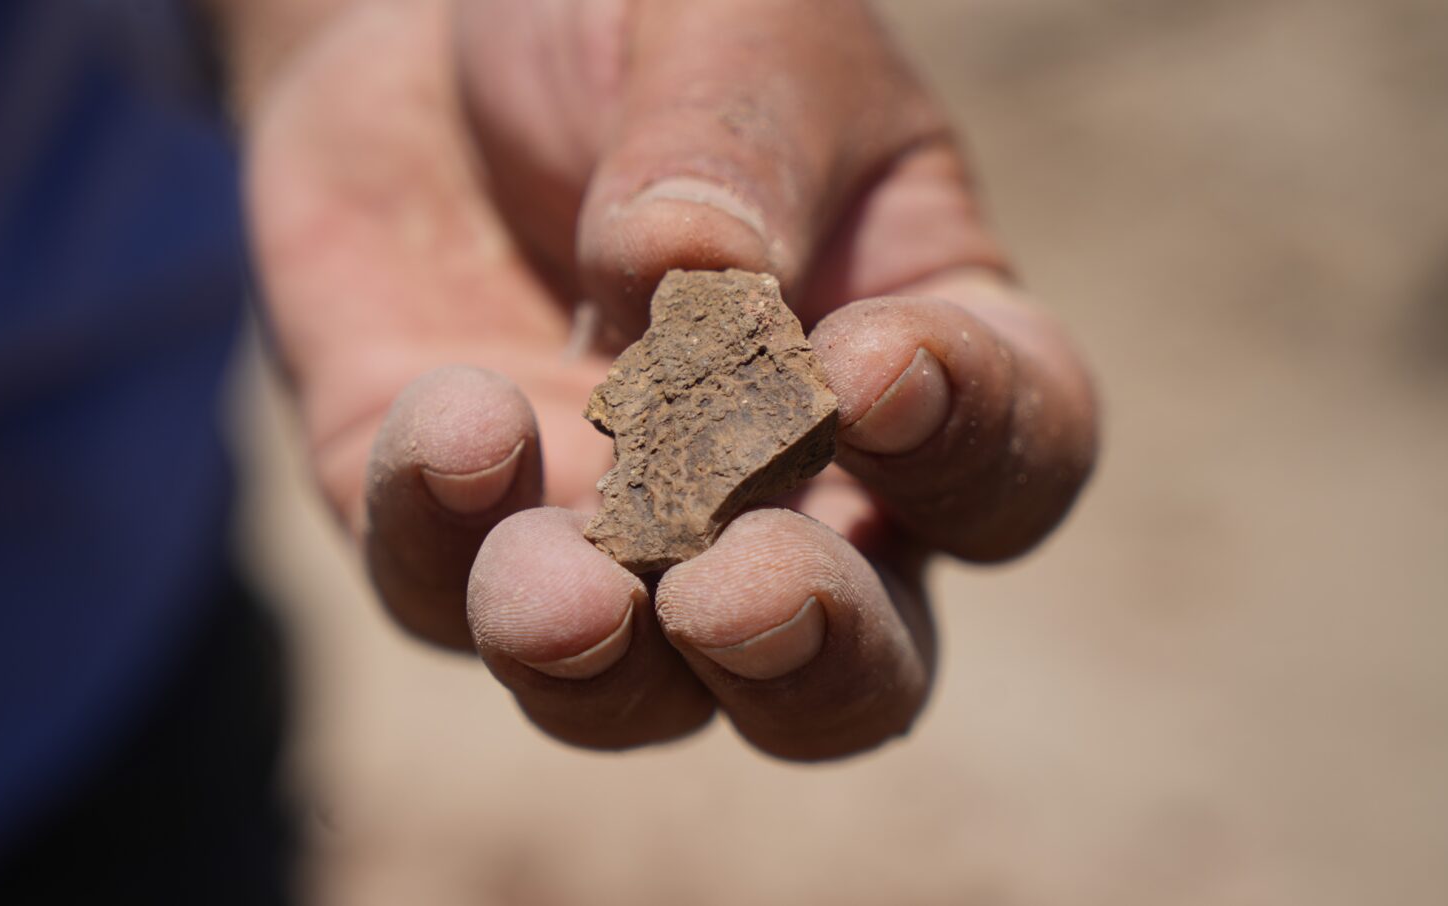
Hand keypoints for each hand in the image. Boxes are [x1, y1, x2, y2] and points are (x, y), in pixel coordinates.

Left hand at [238, 0, 1096, 759]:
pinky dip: (441, 540)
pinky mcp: (450, 531)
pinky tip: (448, 424)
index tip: (866, 366)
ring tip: (557, 587)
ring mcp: (614, 535)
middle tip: (738, 595)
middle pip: (854, 672)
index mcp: (923, 363)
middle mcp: (786, 493)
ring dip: (605, 665)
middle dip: (806, 660)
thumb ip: (739, 150)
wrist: (435, 30)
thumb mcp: (727, 29)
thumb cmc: (639, 22)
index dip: (963, 445)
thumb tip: (694, 284)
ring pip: (643, 695)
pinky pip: (443, 596)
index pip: (1012, 459)